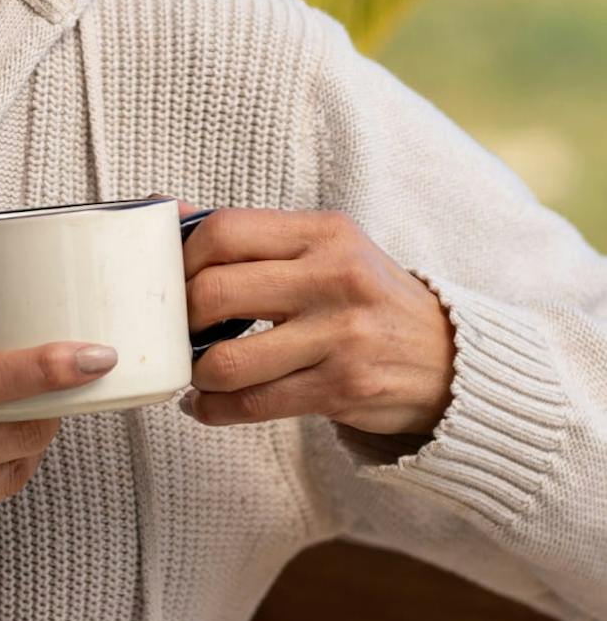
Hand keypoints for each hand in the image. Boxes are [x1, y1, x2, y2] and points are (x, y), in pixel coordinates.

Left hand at [151, 197, 456, 436]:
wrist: (449, 359)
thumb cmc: (365, 298)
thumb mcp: (324, 247)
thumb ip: (254, 235)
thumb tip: (170, 211)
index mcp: (323, 232)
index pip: (224, 230)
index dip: (182, 257)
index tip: (172, 279)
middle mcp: (333, 277)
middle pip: (216, 292)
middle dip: (181, 318)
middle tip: (178, 330)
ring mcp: (341, 335)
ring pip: (229, 360)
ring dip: (196, 373)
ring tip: (195, 373)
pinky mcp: (343, 387)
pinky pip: (255, 403)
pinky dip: (216, 409)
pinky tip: (207, 405)